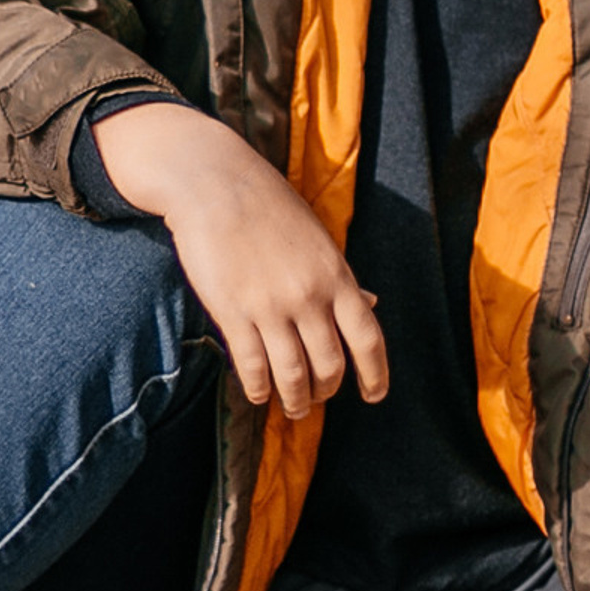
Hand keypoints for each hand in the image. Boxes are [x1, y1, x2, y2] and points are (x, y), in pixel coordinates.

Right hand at [96, 104, 386, 418]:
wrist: (213, 183)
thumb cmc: (266, 205)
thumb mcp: (317, 238)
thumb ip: (342, 276)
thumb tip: (371, 303)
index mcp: (337, 276)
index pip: (369, 339)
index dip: (376, 375)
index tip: (374, 396)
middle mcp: (309, 296)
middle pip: (330, 364)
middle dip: (326, 391)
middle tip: (317, 399)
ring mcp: (271, 306)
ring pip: (293, 374)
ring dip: (295, 400)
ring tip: (292, 407)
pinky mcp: (233, 312)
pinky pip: (251, 366)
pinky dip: (257, 388)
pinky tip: (257, 395)